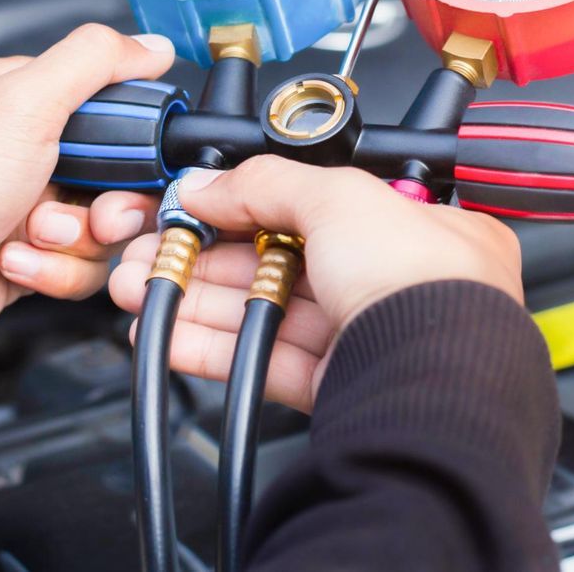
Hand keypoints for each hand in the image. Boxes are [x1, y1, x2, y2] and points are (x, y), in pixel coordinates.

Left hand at [0, 24, 178, 366]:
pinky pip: (83, 270)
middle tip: (87, 211)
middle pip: (125, 177)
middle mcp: (34, 150)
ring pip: (108, 230)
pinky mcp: (32, 257)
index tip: (130, 162)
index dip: (139, 142)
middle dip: (112, 204)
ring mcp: (33, 206)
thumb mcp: (23, 105)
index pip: (122, 108)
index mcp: (31, 99)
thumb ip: (93, 62)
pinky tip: (12, 262)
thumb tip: (151, 44)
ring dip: (75, 243)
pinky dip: (54, 273)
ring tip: (30, 237)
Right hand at [108, 157, 523, 410]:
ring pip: (269, 312)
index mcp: (422, 228)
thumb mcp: (340, 197)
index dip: (253, 203)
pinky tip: (170, 334)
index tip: (199, 205)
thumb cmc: (424, 285)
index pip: (322, 206)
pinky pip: (266, 363)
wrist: (433, 383)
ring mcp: (370, 339)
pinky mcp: (340, 390)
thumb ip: (266, 184)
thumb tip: (208, 183)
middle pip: (286, 261)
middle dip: (208, 254)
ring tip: (140, 287)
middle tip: (154, 249)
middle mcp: (401, 283)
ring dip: (199, 299)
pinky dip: (213, 349)